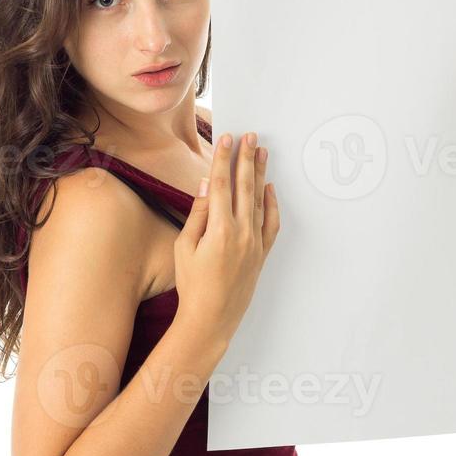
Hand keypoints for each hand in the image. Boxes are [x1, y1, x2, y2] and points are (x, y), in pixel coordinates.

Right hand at [172, 132, 279, 356]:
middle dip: (246, 159)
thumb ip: (198, 213)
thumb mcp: (184, 247)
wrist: (211, 318)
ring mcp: (255, 243)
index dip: (223, 159)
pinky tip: (270, 188)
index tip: (227, 139)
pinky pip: (271, 223)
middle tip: (250, 136)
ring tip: (262, 152)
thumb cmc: (192, 285)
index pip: (222, 185)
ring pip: (259, 200)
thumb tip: (207, 184)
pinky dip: (272, 203)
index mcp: (219, 230)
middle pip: (244, 187)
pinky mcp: (261, 254)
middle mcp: (241, 233)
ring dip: (260, 174)